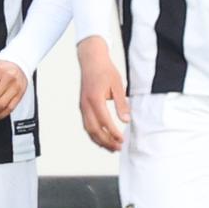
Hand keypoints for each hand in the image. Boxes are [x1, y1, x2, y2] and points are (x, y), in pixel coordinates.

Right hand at [78, 36, 130, 152]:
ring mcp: (82, 106)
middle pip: (94, 129)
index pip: (104, 121)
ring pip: (88, 129)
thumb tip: (126, 119)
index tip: (122, 139)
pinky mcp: (83, 107)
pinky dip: (94, 134)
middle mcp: (86, 105)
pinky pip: (87, 124)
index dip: (113, 133)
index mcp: (95, 99)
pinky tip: (103, 139)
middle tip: (118, 147)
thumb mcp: (118, 85)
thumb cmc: (104, 70)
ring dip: (99, 140)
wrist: (91, 60)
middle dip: (106, 141)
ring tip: (111, 147)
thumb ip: (121, 103)